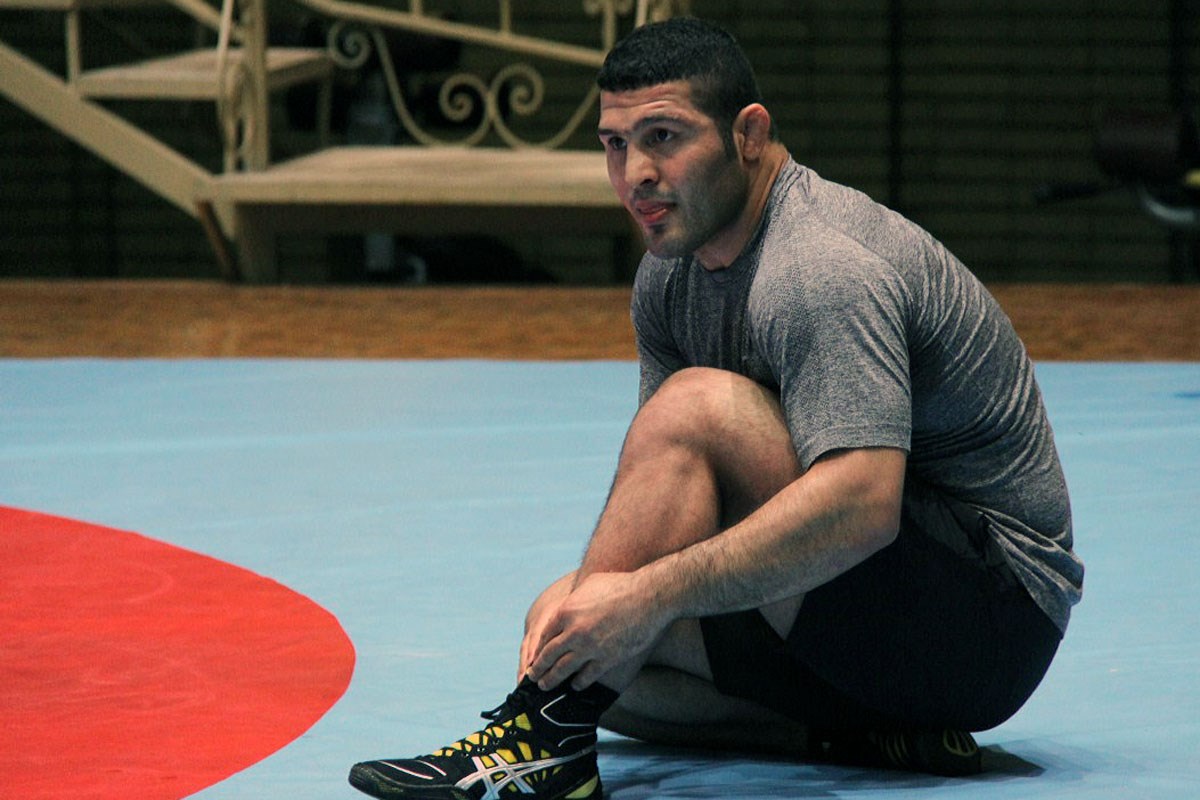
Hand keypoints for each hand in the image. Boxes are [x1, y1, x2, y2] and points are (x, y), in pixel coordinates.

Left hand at [526, 571, 668, 690]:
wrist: (649, 597)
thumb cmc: (621, 585)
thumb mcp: (590, 583)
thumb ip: (575, 597)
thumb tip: (569, 603)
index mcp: (566, 611)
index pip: (544, 636)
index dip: (538, 649)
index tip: (534, 657)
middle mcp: (574, 631)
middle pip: (549, 655)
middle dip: (539, 668)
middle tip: (533, 677)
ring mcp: (590, 647)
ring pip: (563, 669)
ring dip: (552, 680)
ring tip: (545, 686)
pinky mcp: (606, 659)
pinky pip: (586, 676)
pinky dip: (578, 683)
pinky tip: (575, 685)